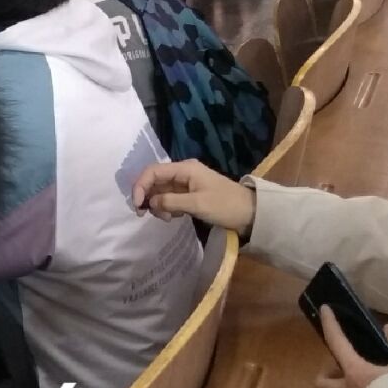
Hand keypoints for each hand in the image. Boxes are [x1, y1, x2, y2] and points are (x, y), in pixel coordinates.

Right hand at [131, 160, 256, 233]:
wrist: (250, 213)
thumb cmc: (225, 205)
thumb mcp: (197, 204)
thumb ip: (171, 201)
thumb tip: (151, 202)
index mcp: (185, 168)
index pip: (153, 171)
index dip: (140, 185)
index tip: (137, 205)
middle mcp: (183, 172)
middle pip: (155, 181)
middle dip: (148, 197)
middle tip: (147, 215)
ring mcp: (186, 183)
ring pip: (161, 191)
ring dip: (158, 205)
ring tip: (168, 218)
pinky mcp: (189, 194)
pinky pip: (170, 198)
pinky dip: (167, 208)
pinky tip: (175, 217)